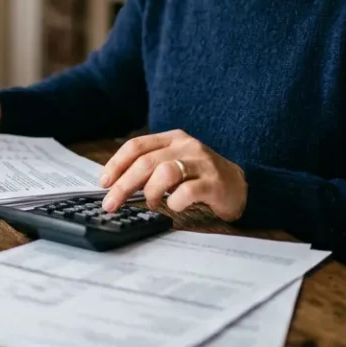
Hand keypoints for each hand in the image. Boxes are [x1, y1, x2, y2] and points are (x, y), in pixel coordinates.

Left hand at [99, 129, 247, 219]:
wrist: (241, 186)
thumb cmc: (200, 177)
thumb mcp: (174, 165)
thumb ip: (150, 169)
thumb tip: (115, 184)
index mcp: (173, 139)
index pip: (137, 146)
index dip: (116, 164)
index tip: (104, 182)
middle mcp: (187, 146)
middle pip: (146, 162)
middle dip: (124, 185)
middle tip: (111, 203)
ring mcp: (202, 163)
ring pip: (165, 173)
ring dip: (150, 192)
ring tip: (150, 204)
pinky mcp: (215, 183)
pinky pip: (187, 192)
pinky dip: (174, 202)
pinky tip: (174, 207)